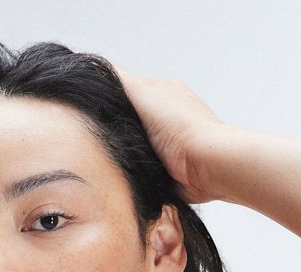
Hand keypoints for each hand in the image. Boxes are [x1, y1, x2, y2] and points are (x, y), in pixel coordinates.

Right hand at [108, 64, 231, 203]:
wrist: (208, 166)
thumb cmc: (181, 128)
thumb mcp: (145, 93)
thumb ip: (121, 81)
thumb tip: (96, 68)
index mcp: (162, 93)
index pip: (126, 92)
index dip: (108, 100)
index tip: (92, 110)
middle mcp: (167, 117)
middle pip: (130, 120)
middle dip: (116, 129)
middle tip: (102, 137)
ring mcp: (169, 145)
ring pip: (135, 146)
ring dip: (126, 152)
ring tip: (116, 156)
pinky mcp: (170, 171)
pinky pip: (145, 171)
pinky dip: (137, 172)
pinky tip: (131, 173)